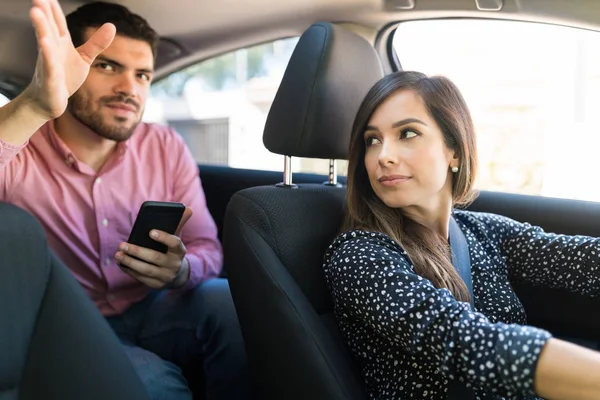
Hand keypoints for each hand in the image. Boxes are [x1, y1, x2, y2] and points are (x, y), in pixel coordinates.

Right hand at [23, 0, 115, 119]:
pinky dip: (47, 53)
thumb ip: (97, 43)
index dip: (54, 9)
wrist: (50, 100)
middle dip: (43, 12)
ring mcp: (49, 62)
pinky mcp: (50, 77)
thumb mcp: (84, 58)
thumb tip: (112, 25)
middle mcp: (52, 49)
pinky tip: (44, 42)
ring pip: (44, 41)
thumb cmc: (65, 77)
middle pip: (48, 27)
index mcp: (60, 43)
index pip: (57, 22)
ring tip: (35, 11)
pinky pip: (48, 63)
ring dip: (40, 27)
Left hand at [115, 207, 193, 288]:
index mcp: (180, 251)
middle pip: (155, 257)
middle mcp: (174, 264)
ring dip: (130, 262)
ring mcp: (166, 276)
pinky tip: (121, 262)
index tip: (151, 231)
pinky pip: (141, 278)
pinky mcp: (157, 285)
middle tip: (122, 244)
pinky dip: (129, 270)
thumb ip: (180, 224)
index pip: (174, 243)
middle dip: (137, 251)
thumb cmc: (173, 251)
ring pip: (146, 269)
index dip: (163, 238)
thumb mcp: (176, 238)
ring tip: (118, 254)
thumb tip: (188, 208)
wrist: (178, 274)